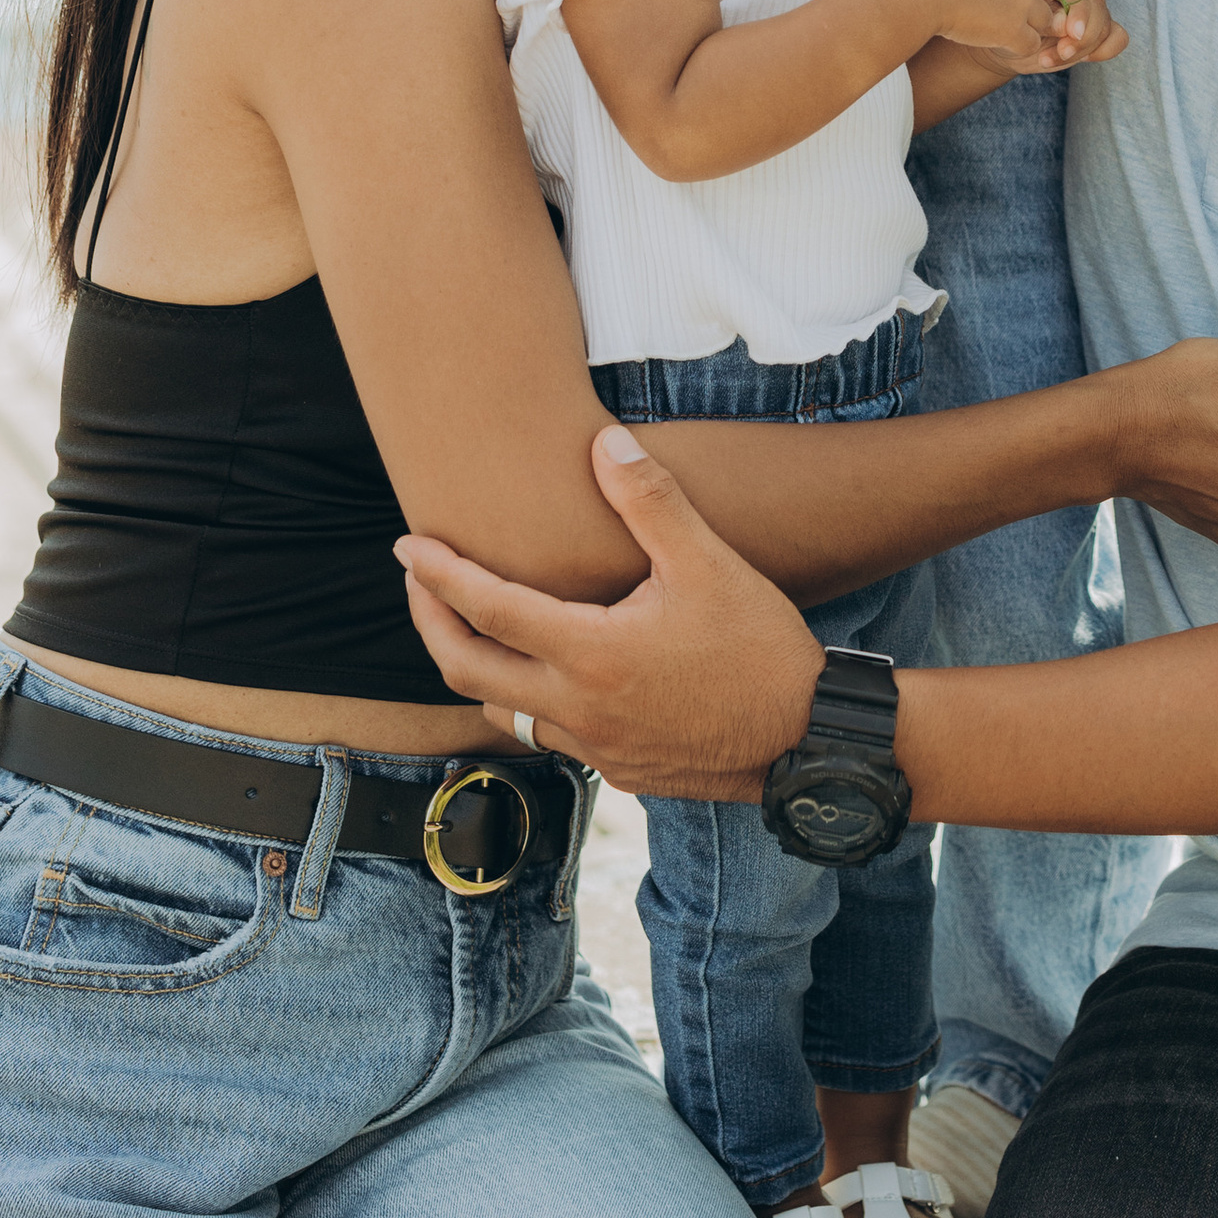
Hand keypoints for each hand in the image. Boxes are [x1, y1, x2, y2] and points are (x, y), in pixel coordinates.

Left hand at [398, 428, 822, 799]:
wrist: (809, 741)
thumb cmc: (761, 647)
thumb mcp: (709, 563)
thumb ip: (650, 500)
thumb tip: (603, 442)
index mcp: (590, 654)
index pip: (487, 608)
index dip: (439, 574)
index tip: (407, 547)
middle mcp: (579, 709)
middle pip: (468, 670)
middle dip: (431, 624)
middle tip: (419, 585)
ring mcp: (597, 750)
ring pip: (507, 713)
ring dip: (481, 669)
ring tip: (481, 629)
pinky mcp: (621, 774)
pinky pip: (555, 739)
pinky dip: (535, 704)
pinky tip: (558, 677)